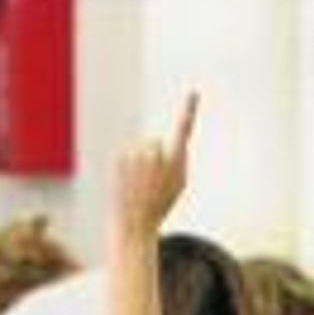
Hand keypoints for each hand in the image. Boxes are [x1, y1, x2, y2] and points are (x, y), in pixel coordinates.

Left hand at [115, 92, 198, 237]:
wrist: (135, 222)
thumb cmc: (161, 204)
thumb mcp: (179, 183)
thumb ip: (181, 159)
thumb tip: (175, 143)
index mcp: (175, 161)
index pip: (183, 130)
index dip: (188, 110)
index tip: (193, 93)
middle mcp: (155, 154)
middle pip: (155, 142)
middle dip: (154, 156)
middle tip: (153, 180)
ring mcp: (136, 155)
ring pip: (139, 149)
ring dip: (140, 162)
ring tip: (139, 184)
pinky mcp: (120, 158)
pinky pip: (127, 155)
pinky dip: (127, 165)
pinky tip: (128, 182)